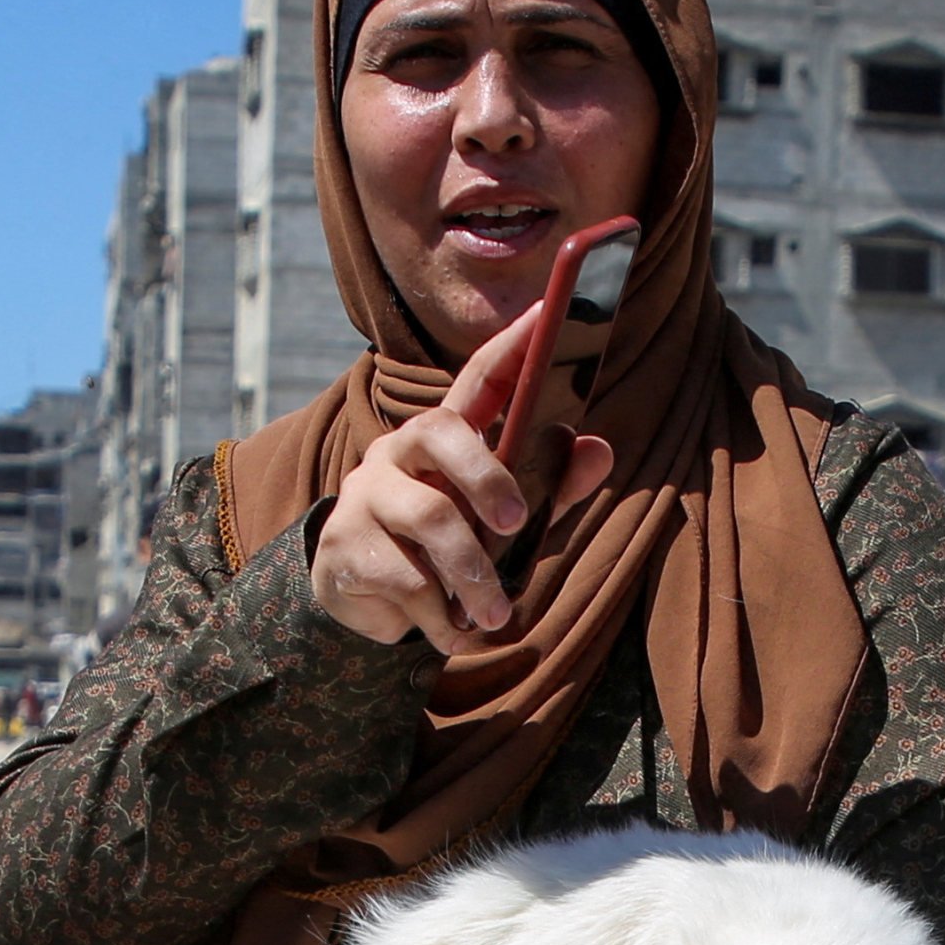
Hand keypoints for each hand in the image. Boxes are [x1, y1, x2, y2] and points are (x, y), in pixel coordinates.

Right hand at [309, 301, 615, 651]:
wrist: (362, 604)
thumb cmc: (446, 549)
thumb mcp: (503, 522)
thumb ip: (551, 487)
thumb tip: (598, 449)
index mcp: (442, 437)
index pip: (477, 379)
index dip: (511, 347)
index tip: (547, 312)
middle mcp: (398, 451)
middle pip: (442, 434)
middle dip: (488, 478)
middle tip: (516, 522)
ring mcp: (365, 496)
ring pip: (430, 519)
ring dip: (474, 575)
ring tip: (496, 616)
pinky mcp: (346, 547)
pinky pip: (407, 579)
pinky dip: (441, 616)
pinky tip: (452, 631)